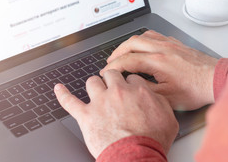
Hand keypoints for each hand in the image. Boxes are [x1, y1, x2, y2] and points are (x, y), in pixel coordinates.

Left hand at [54, 70, 177, 157]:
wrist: (136, 157)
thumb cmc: (152, 141)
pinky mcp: (86, 116)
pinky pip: (69, 101)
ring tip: (95, 91)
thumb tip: (156, 96)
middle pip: (111, 75)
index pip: (131, 78)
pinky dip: (62, 94)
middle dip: (112, 81)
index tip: (129, 90)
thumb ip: (161, 102)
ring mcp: (100, 102)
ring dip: (94, 86)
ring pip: (92, 82)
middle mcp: (118, 92)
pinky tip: (58, 89)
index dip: (130, 84)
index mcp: (138, 91)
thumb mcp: (169, 118)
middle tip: (113, 89)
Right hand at [101, 30, 218, 110]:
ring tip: (124, 52)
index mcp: (158, 61)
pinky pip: (156, 35)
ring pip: (144, 36)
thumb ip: (146, 89)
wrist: (216, 80)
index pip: (128, 60)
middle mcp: (163, 48)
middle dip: (117, 52)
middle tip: (111, 62)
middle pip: (132, 43)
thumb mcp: (167, 97)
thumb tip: (131, 85)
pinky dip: (145, 39)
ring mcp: (171, 44)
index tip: (107, 73)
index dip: (113, 67)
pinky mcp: (177, 44)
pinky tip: (144, 46)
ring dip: (130, 43)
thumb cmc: (197, 89)